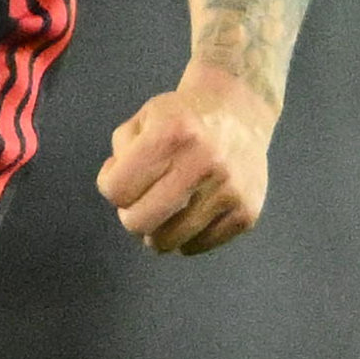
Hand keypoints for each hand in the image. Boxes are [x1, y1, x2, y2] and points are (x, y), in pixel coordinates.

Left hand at [97, 64, 276, 255]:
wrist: (240, 111)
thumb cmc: (182, 119)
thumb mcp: (143, 118)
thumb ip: (121, 154)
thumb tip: (120, 196)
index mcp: (172, 133)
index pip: (116, 190)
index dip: (111, 186)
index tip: (122, 177)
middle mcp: (204, 162)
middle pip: (138, 223)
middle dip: (131, 215)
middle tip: (141, 202)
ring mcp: (228, 190)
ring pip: (167, 242)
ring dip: (158, 230)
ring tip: (167, 208)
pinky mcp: (247, 212)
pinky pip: (196, 246)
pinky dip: (186, 236)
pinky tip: (191, 212)